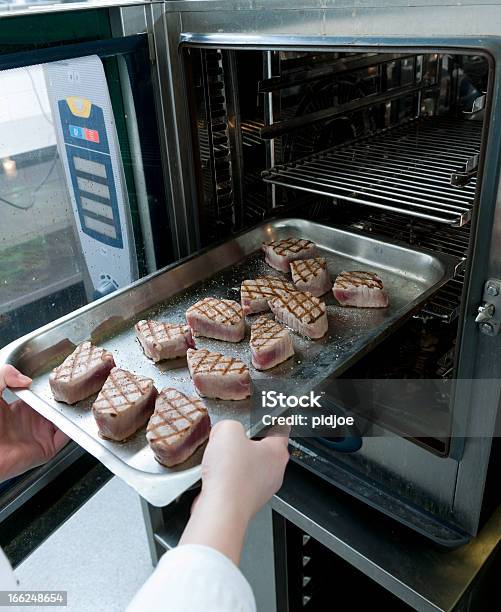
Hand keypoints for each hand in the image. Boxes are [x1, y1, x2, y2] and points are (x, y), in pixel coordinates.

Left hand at [0, 365, 68, 481]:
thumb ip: (4, 375)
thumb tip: (26, 379)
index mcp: (16, 408)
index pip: (38, 395)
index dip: (48, 387)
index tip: (58, 378)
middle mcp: (29, 422)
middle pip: (53, 406)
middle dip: (64, 397)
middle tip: (72, 387)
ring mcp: (38, 435)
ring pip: (62, 420)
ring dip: (72, 410)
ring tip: (78, 398)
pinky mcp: (46, 449)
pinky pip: (65, 437)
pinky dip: (73, 428)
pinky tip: (75, 416)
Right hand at [179, 420, 288, 563]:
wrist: (220, 510)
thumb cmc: (230, 476)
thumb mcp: (227, 430)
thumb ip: (229, 424)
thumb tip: (223, 431)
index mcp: (277, 452)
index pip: (281, 429)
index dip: (274, 419)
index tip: (273, 416)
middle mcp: (274, 472)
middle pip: (263, 448)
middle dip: (247, 442)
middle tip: (233, 438)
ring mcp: (261, 489)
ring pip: (249, 467)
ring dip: (235, 461)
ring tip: (220, 459)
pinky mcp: (246, 501)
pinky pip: (237, 483)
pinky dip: (226, 478)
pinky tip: (215, 476)